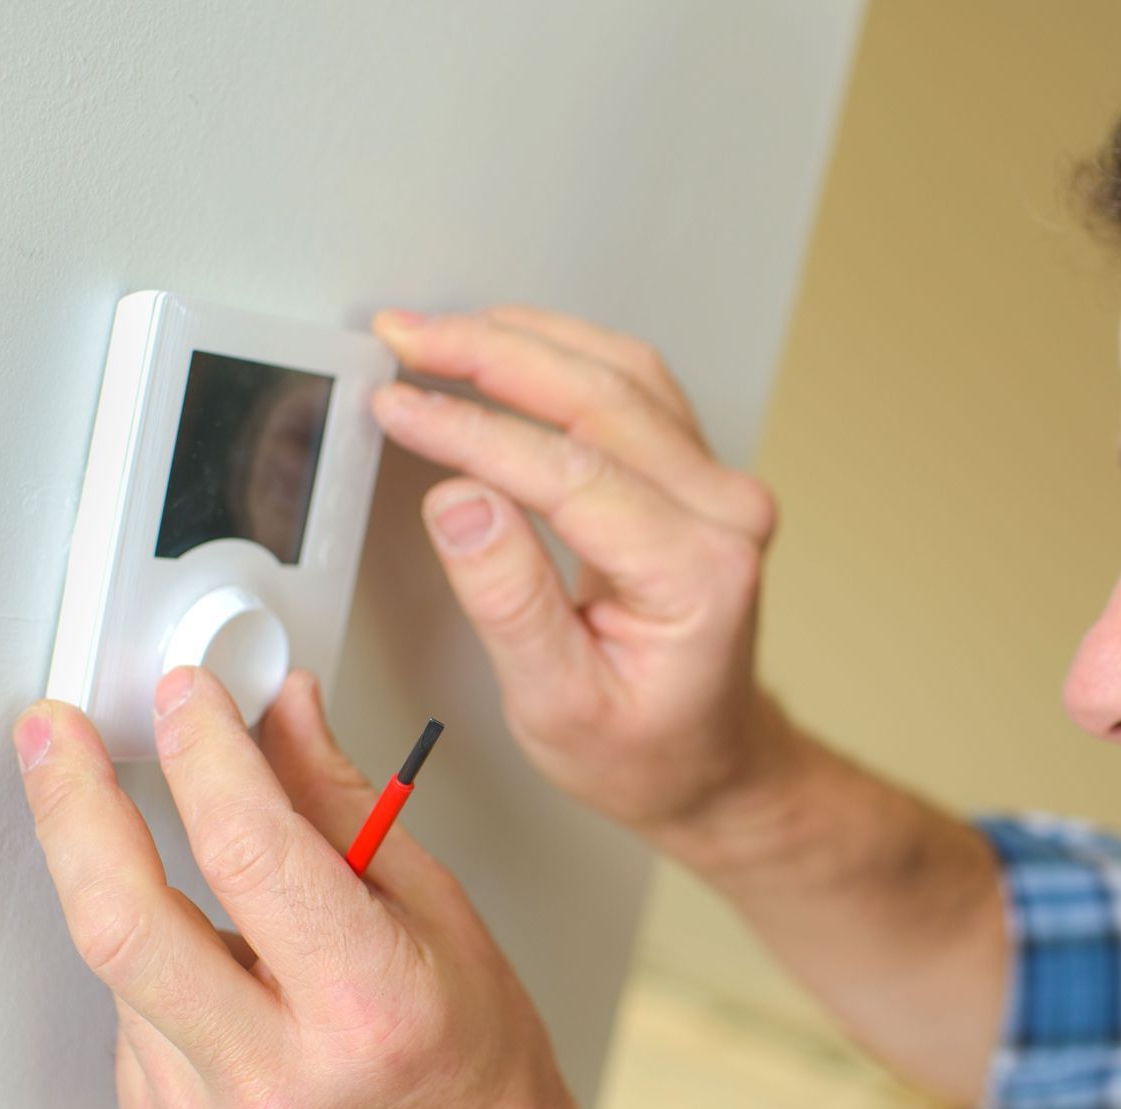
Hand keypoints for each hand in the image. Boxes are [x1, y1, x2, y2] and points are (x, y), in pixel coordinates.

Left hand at [13, 668, 647, 1108]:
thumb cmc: (477, 1060)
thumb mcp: (439, 911)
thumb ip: (343, 808)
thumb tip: (283, 716)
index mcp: (367, 1007)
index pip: (252, 852)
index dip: (207, 753)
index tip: (185, 695)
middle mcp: (279, 1080)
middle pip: (126, 923)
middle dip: (74, 806)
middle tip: (57, 734)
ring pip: (125, 972)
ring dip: (147, 905)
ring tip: (234, 923)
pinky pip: (130, 1031)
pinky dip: (161, 981)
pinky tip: (228, 990)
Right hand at [368, 307, 794, 864]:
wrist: (711, 763)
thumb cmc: (645, 751)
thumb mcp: (558, 706)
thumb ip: (509, 602)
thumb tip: (460, 503)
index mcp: (696, 573)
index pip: (571, 472)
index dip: (471, 430)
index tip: (397, 404)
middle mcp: (723, 514)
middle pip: (601, 396)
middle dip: (489, 352)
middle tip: (400, 336)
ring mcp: (718, 487)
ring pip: (620, 373)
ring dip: (522, 340)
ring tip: (432, 333)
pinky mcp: (698, 475)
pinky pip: (632, 388)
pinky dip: (559, 356)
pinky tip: (500, 346)